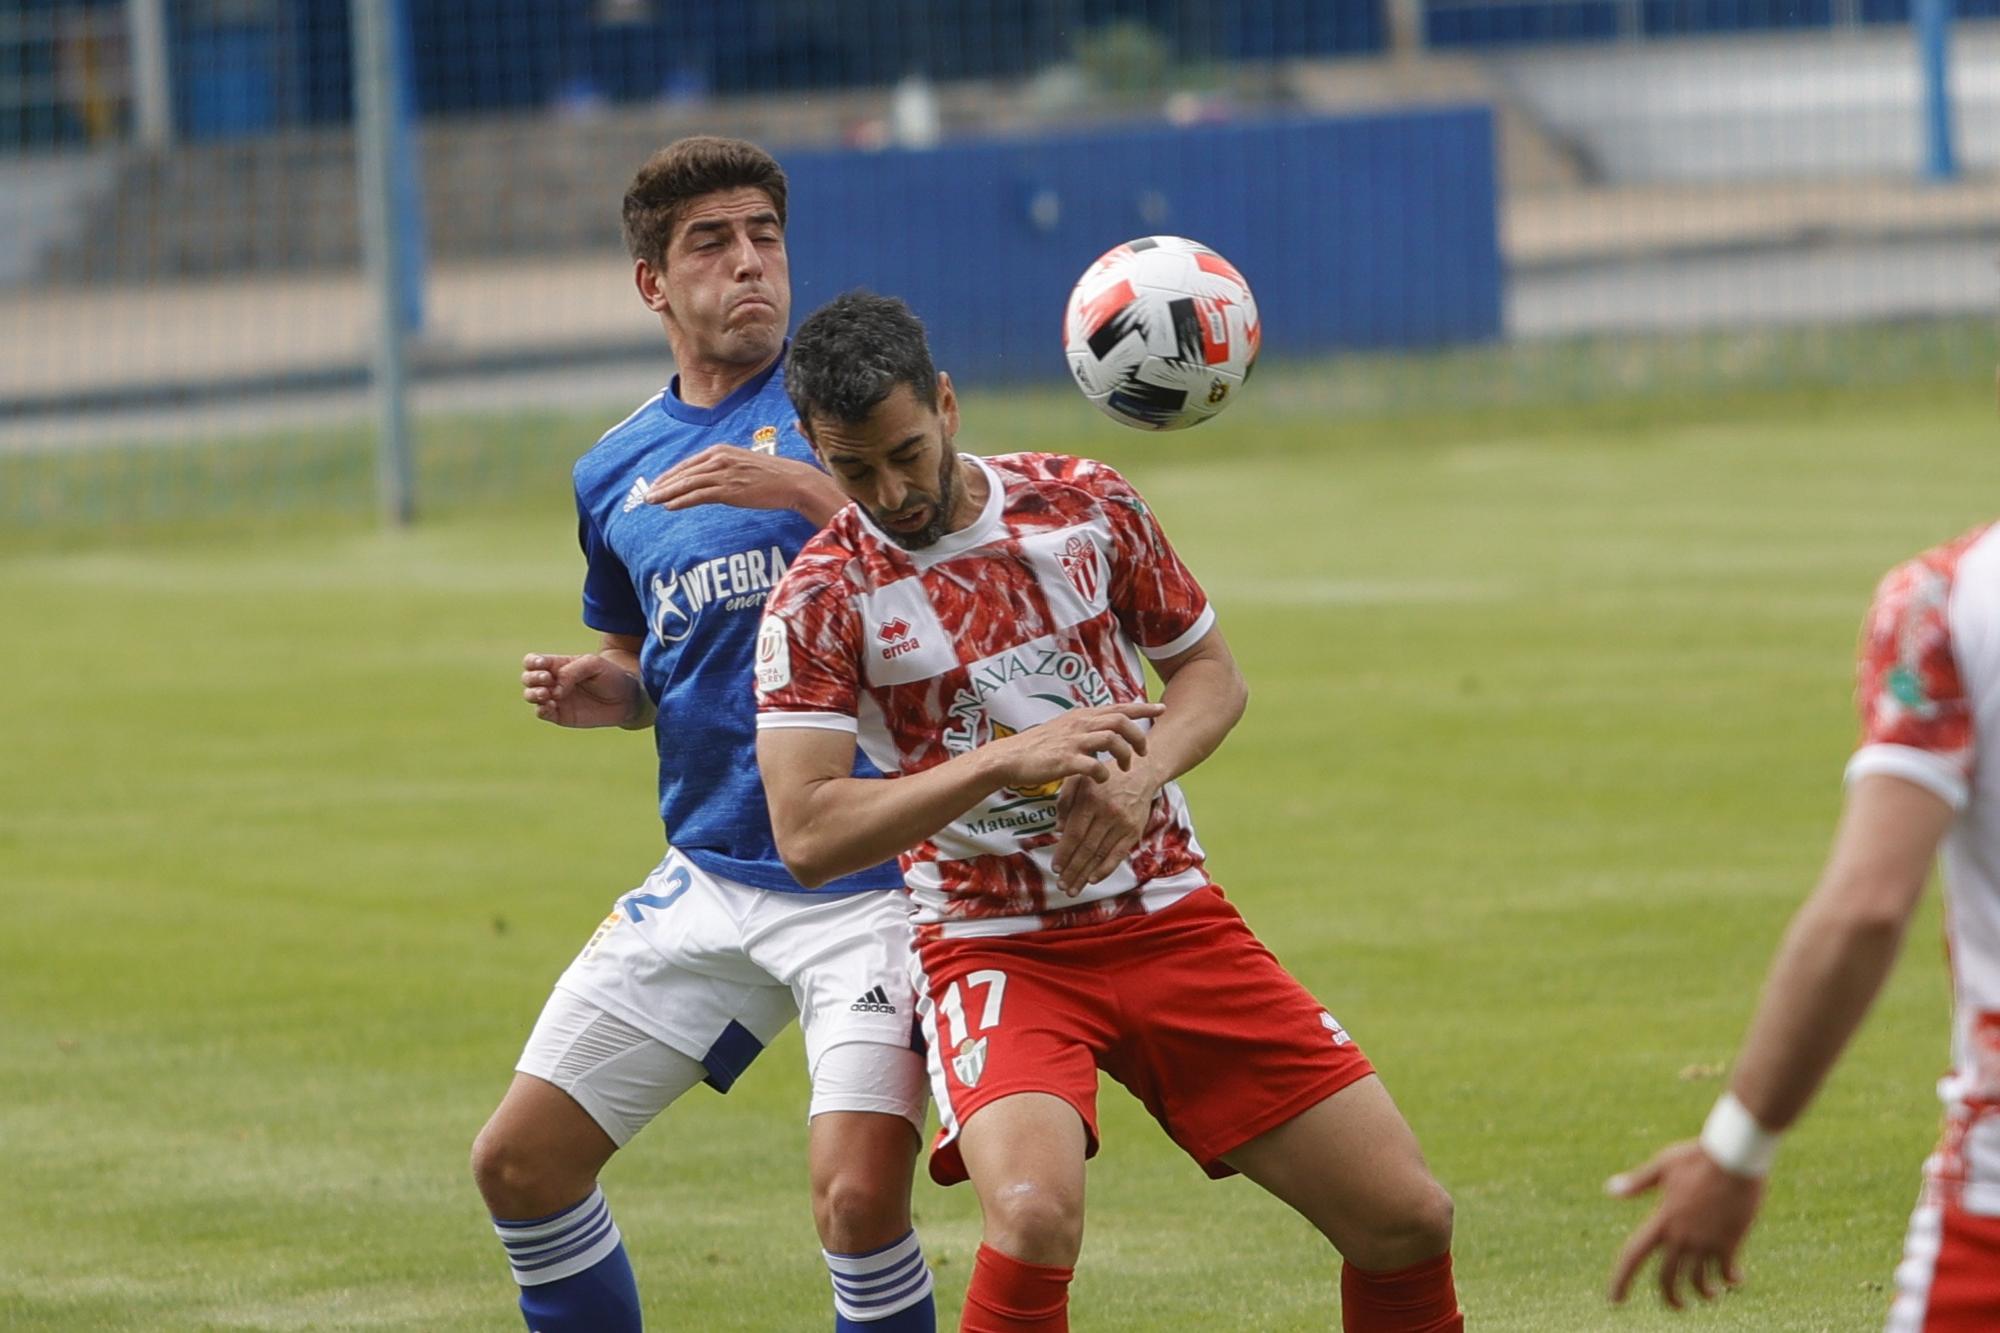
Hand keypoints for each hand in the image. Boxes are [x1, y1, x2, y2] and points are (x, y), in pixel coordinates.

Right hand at [521, 652, 646, 728]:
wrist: (627, 698)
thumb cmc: (611, 675)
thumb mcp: (593, 664)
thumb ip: (571, 671)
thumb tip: (555, 689)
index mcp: (559, 665)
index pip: (533, 661)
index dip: (532, 662)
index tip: (544, 665)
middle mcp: (553, 681)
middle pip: (527, 678)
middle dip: (532, 678)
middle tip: (548, 679)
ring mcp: (555, 699)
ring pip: (530, 695)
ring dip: (533, 693)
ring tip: (548, 694)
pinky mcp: (560, 715)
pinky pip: (542, 713)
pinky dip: (542, 709)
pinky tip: (552, 705)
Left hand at [645, 445, 836, 516]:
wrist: (791, 480)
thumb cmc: (771, 476)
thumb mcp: (743, 465)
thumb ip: (725, 469)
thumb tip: (711, 482)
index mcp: (721, 451)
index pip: (688, 464)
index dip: (670, 475)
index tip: (657, 484)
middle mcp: (719, 459)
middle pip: (683, 472)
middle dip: (663, 484)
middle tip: (646, 495)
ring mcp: (723, 473)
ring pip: (687, 483)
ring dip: (666, 493)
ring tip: (652, 501)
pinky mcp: (728, 489)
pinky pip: (698, 495)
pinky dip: (682, 501)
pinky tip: (670, 506)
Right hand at [988, 702, 1163, 797]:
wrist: (1010, 758)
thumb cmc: (1038, 747)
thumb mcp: (1065, 728)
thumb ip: (1086, 726)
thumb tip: (1105, 727)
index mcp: (1082, 716)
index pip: (1118, 707)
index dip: (1142, 707)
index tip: (1161, 709)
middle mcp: (1080, 724)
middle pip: (1121, 721)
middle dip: (1138, 737)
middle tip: (1143, 753)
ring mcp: (1073, 741)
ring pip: (1112, 739)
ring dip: (1124, 755)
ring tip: (1125, 769)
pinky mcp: (1066, 761)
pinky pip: (1095, 765)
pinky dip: (1104, 774)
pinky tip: (1102, 781)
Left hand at [1050, 763, 1156, 895]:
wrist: (1141, 773)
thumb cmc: (1104, 777)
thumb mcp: (1079, 780)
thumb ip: (1065, 802)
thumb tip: (1058, 829)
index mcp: (1091, 800)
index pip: (1075, 833)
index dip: (1064, 853)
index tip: (1054, 868)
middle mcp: (1107, 813)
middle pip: (1087, 848)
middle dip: (1072, 870)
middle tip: (1061, 885)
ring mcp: (1123, 824)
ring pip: (1101, 855)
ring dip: (1085, 874)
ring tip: (1073, 888)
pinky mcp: (1134, 832)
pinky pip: (1118, 855)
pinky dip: (1105, 869)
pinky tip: (1092, 880)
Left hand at [1606, 1141, 1764, 1309]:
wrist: (1734, 1157)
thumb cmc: (1698, 1158)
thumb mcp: (1663, 1167)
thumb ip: (1638, 1183)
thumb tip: (1610, 1190)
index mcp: (1661, 1220)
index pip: (1633, 1256)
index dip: (1621, 1280)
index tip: (1615, 1300)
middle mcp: (1680, 1236)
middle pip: (1667, 1279)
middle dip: (1671, 1298)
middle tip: (1676, 1305)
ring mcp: (1705, 1241)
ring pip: (1699, 1282)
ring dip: (1704, 1293)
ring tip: (1710, 1295)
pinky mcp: (1730, 1242)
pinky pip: (1726, 1272)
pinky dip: (1729, 1280)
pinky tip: (1735, 1279)